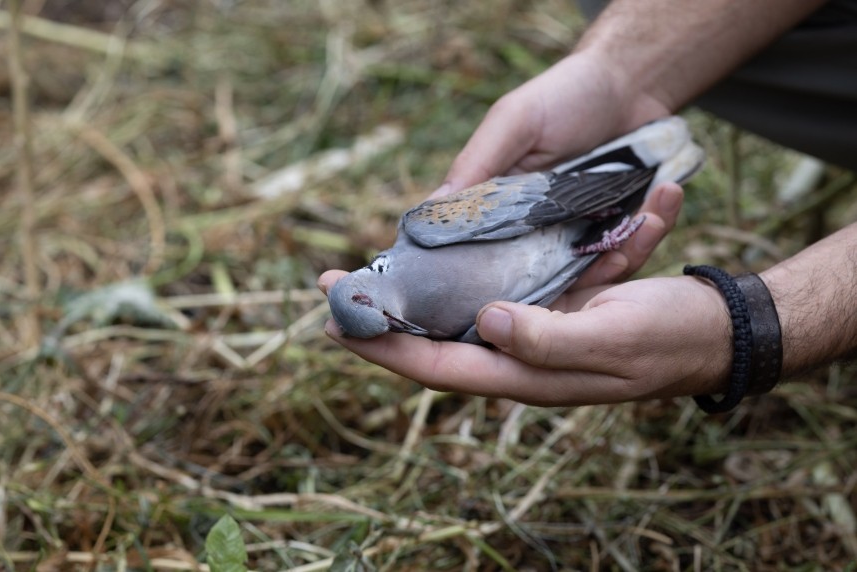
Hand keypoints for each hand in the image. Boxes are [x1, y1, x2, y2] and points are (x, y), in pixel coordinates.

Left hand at [318, 274, 731, 406]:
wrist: (717, 329)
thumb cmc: (667, 341)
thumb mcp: (609, 341)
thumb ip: (545, 340)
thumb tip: (485, 323)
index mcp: (525, 373)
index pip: (435, 364)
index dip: (382, 346)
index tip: (333, 322)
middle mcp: (518, 354)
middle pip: (436, 337)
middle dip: (386, 314)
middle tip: (337, 285)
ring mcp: (532, 328)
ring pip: (463, 306)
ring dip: (425, 285)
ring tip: (378, 262)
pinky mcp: (553, 301)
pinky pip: (513, 278)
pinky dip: (498, 257)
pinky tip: (460, 243)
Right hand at [429, 52, 678, 287]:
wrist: (630, 84)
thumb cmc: (563, 96)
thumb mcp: (514, 121)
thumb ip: (478, 162)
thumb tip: (433, 208)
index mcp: (500, 210)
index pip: (482, 256)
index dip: (486, 278)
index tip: (497, 294)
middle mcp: (535, 232)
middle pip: (540, 277)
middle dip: (562, 281)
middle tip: (586, 265)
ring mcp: (577, 236)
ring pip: (587, 272)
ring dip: (615, 256)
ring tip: (639, 226)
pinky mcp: (616, 233)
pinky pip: (626, 252)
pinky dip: (641, 239)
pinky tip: (658, 209)